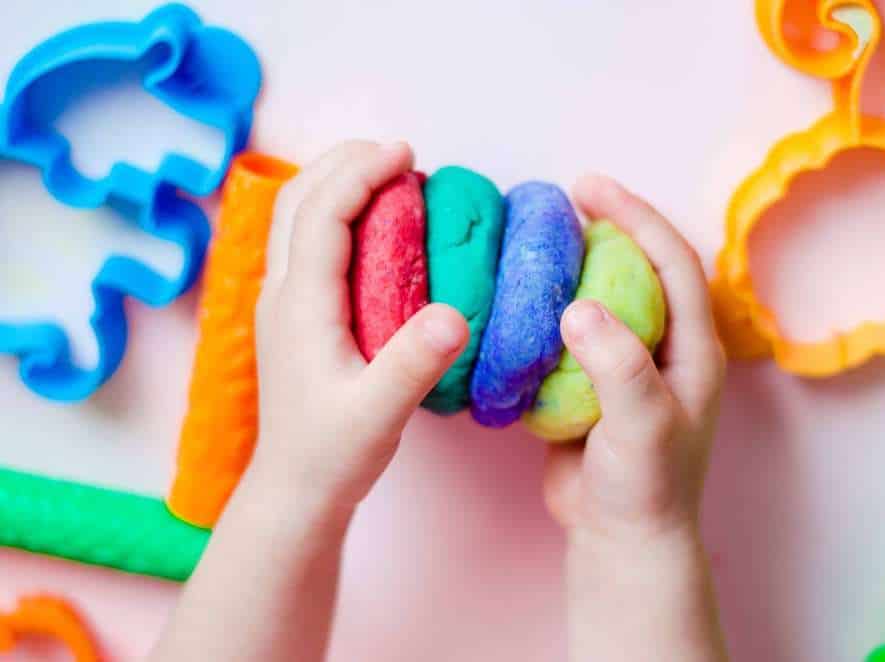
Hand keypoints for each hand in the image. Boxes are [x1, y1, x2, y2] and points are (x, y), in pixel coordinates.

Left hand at [253, 139, 468, 511]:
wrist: (296, 489)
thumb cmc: (335, 453)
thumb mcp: (380, 413)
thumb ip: (414, 363)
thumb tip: (456, 313)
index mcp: (300, 305)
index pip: (322, 214)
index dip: (360, 172)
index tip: (406, 153)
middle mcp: (281, 293)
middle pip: (299, 200)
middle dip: (344, 162)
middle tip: (399, 153)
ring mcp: (282, 302)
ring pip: (296, 217)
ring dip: (336, 183)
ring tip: (388, 175)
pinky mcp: (293, 315)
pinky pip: (306, 242)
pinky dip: (337, 212)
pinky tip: (373, 225)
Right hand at [544, 174, 728, 661]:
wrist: (621, 538)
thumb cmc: (646, 487)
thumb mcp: (642, 423)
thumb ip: (618, 365)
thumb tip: (577, 307)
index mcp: (693, 348)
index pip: (672, 262)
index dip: (636, 217)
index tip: (591, 188)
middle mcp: (665, 347)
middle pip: (640, 267)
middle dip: (609, 226)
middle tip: (564, 197)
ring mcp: (629, 364)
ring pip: (605, 295)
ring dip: (576, 263)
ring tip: (540, 237)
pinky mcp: (594, 383)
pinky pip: (573, 331)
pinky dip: (549, 307)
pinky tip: (521, 297)